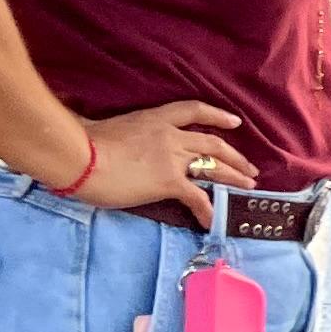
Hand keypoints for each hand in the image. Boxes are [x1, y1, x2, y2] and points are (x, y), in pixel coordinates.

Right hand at [71, 102, 247, 222]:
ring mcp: (173, 159)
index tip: (235, 122)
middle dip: (235, 157)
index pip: (193, 111)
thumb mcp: (102, 127)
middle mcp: (170, 136)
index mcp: (154, 119)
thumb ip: (111, 131)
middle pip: (213, 144)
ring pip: (214, 166)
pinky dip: (208, 209)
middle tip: (250, 168)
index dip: (217, 115)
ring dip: (234, 177)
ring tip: (249, 187)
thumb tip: (93, 131)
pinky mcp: (170, 182)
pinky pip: (197, 197)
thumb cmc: (81, 142)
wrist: (80, 157)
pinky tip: (214, 220)